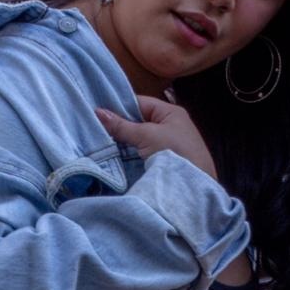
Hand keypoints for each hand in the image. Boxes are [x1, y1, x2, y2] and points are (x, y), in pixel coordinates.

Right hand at [95, 94, 217, 180]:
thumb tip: (97, 112)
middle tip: (95, 129)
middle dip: (119, 127)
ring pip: (139, 140)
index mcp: (170, 113)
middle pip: (138, 122)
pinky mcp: (164, 163)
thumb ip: (122, 126)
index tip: (98, 112)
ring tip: (100, 143)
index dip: (119, 107)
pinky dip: (130, 155)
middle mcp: (170, 126)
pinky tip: (114, 157)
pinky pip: (142, 154)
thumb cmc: (174, 152)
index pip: (140, 103)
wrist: (194, 186)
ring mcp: (167, 146)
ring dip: (123, 143)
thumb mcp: (146, 135)